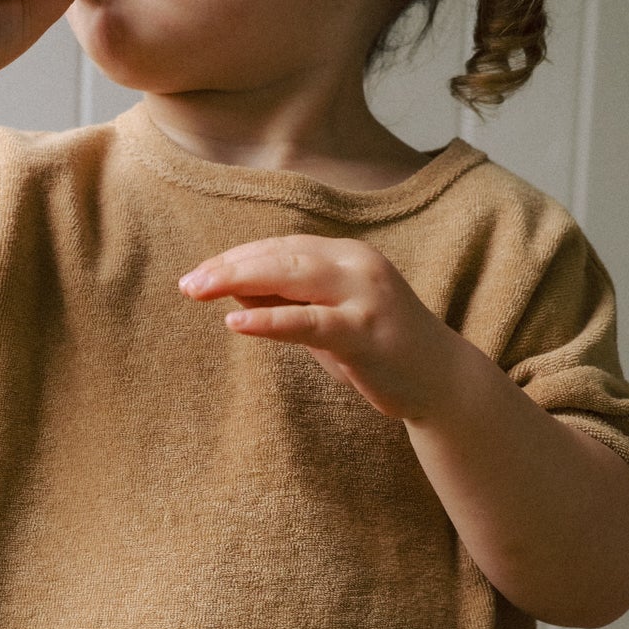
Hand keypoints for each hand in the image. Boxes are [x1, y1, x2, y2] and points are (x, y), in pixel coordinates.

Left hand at [179, 234, 455, 420]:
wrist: (441, 382)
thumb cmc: (377, 351)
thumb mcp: (326, 320)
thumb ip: (286, 302)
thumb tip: (232, 288)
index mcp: (346, 255)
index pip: (280, 247)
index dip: (236, 257)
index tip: (198, 273)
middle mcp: (357, 265)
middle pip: (281, 255)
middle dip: (229, 265)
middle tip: (187, 282)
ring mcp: (364, 296)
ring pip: (293, 277)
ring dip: (240, 280)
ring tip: (197, 290)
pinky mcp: (365, 331)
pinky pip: (309, 322)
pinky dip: (271, 320)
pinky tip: (236, 322)